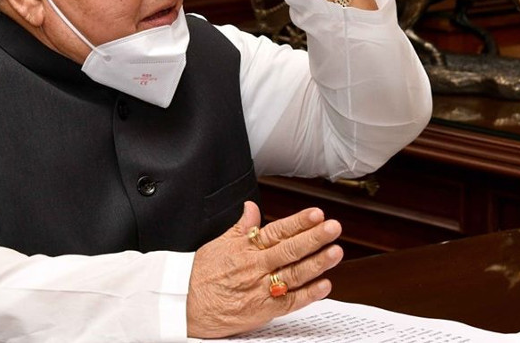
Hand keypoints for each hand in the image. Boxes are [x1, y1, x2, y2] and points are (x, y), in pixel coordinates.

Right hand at [186, 201, 343, 337]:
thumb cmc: (200, 274)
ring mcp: (260, 289)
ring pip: (294, 274)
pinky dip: (308, 294)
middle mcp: (255, 267)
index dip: (298, 222)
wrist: (184, 304)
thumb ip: (242, 227)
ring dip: (317, 263)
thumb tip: (252, 208)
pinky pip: (289, 302)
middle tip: (333, 227)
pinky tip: (324, 285)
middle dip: (314, 238)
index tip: (317, 214)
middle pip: (290, 250)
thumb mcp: (219, 243)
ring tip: (335, 251)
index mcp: (246, 248)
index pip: (277, 231)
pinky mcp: (262, 310)